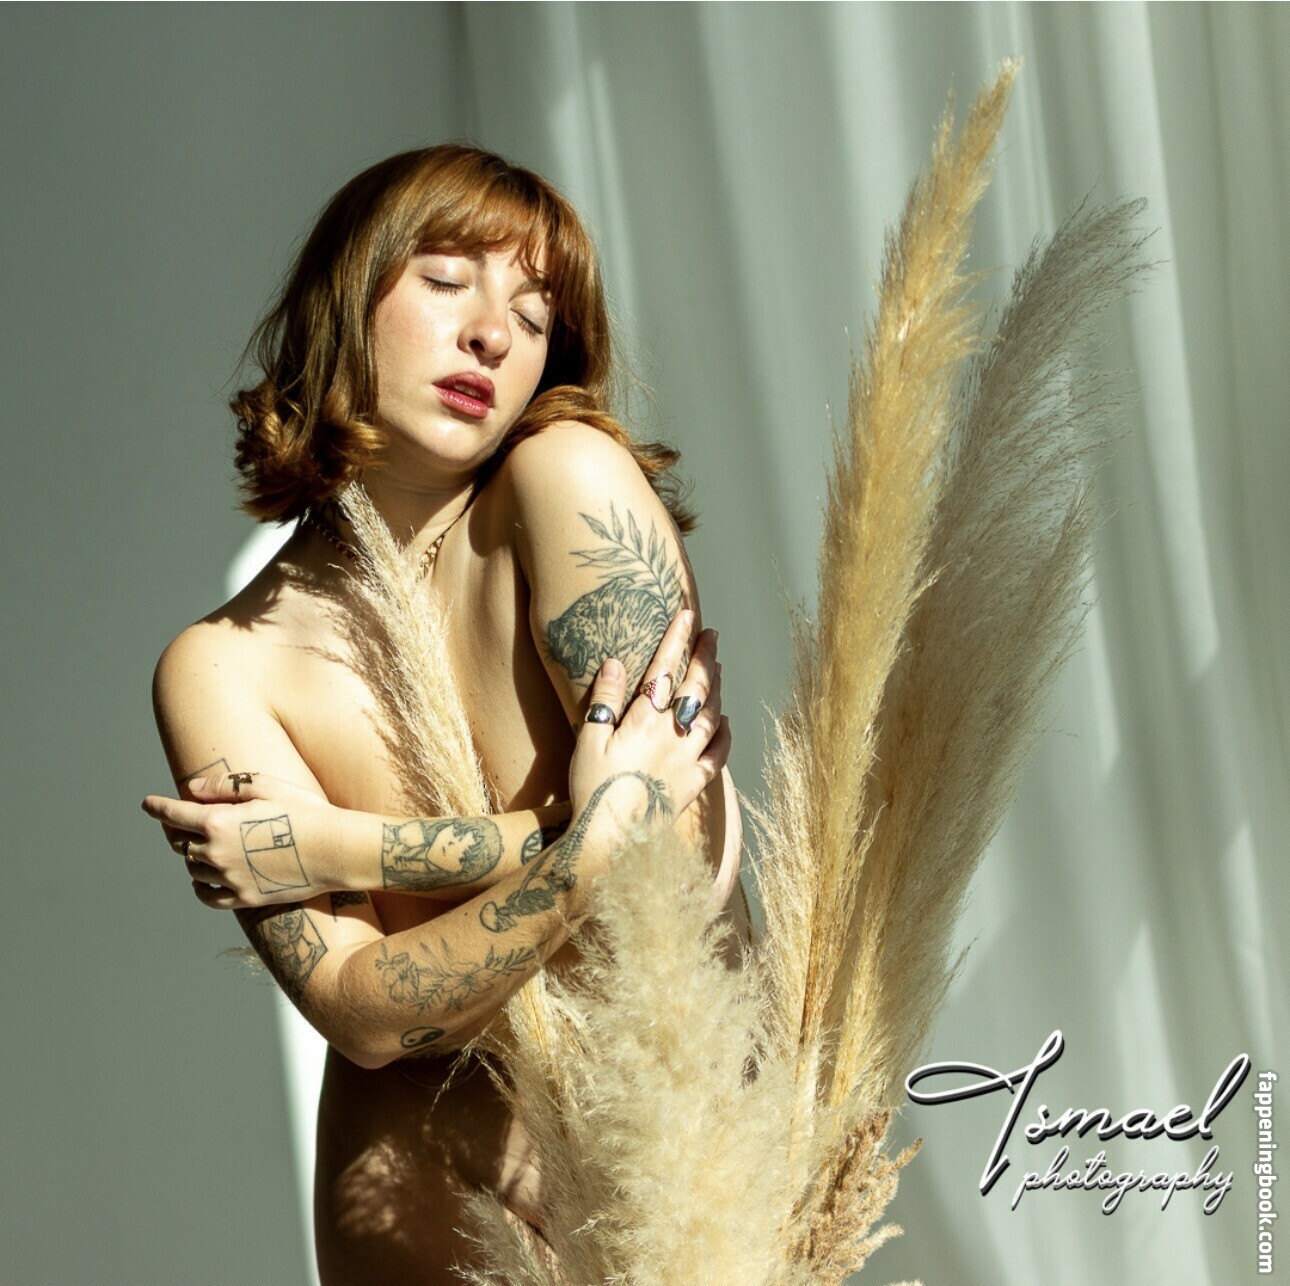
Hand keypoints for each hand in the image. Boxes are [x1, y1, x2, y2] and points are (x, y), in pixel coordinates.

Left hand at [141, 773, 337, 909]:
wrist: (336, 850)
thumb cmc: (306, 811)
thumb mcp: (268, 786)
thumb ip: (225, 786)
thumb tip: (193, 790)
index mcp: (218, 821)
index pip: (174, 814)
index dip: (157, 807)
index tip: (147, 803)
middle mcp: (217, 852)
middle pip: (180, 843)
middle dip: (177, 830)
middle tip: (181, 823)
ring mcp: (230, 878)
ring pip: (192, 868)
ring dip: (191, 856)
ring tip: (201, 847)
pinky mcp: (244, 897)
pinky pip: (208, 896)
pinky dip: (199, 886)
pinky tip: (202, 879)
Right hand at [568, 609, 729, 848]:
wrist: (613, 841)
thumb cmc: (593, 789)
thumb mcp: (588, 741)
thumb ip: (604, 701)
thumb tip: (615, 662)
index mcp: (645, 721)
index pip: (665, 670)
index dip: (676, 640)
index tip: (688, 615)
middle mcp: (673, 735)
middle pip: (696, 688)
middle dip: (705, 657)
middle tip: (713, 635)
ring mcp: (688, 760)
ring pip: (712, 715)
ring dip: (717, 688)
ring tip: (720, 668)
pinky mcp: (694, 785)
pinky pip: (718, 755)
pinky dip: (725, 734)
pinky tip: (727, 722)